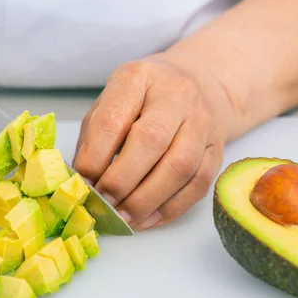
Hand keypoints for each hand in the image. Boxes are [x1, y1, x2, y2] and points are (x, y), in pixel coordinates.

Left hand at [73, 54, 234, 230]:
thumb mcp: (109, 102)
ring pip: (180, 167)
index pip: (113, 119)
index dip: (95, 157)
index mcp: (138, 78)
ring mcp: (202, 123)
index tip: (82, 182)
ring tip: (123, 218)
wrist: (197, 87)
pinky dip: (169, 209)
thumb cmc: (141, 99)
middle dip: (122, 181)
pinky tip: (146, 219)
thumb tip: (81, 182)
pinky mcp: (217, 151)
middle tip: (103, 204)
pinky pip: (197, 186)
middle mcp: (177, 95)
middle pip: (151, 141)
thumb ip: (93, 138)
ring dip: (146, 201)